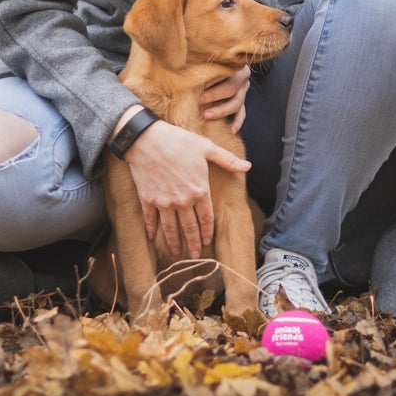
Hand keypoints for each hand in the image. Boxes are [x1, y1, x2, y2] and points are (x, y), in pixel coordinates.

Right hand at [123, 120, 250, 257]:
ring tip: (177, 252)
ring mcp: (164, 202)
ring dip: (174, 241)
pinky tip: (152, 237)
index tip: (208, 241)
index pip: (206, 218)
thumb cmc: (178, 141)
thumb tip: (248, 166)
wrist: (146, 139)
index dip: (207, 231)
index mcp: (199, 190)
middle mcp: (182, 201)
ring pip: (170, 228)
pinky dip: (151, 229)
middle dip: (193, 243)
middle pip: (190, 227)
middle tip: (195, 256)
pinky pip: (151, 219)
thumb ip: (227, 160)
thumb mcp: (206, 148)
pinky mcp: (148, 199)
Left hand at [199, 64, 250, 132]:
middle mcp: (242, 76)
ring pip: (237, 102)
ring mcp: (243, 89)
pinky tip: (232, 130)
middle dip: (213, 96)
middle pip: (231, 88)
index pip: (225, 72)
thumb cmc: (207, 61)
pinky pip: (242, 113)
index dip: (210, 80)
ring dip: (221, 110)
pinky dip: (237, 121)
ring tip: (206, 115)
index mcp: (234, 64)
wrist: (222, 62)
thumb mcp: (205, 60)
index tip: (195, 85)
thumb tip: (186, 71)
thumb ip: (199, 65)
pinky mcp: (242, 100)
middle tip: (197, 101)